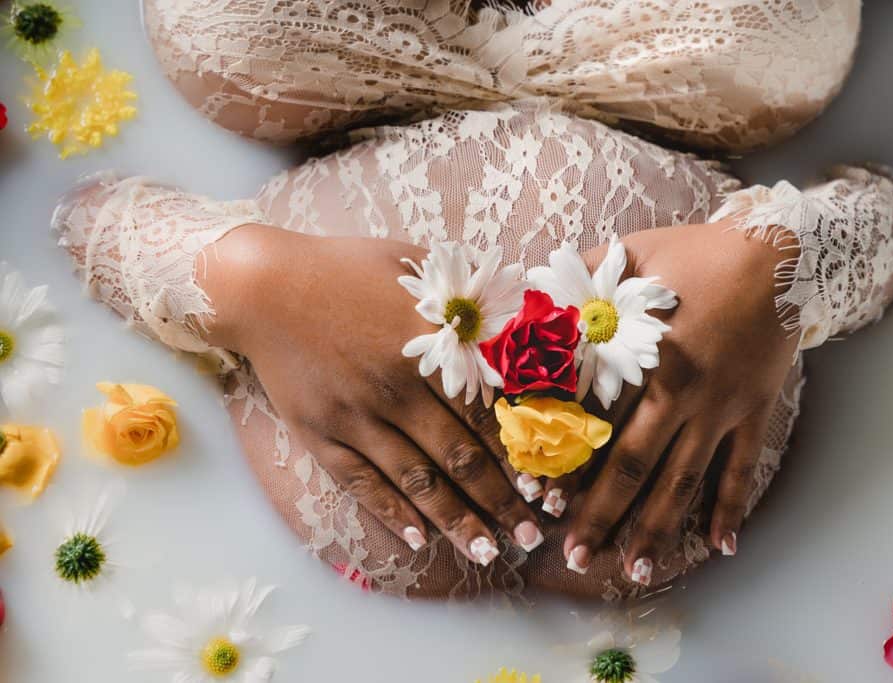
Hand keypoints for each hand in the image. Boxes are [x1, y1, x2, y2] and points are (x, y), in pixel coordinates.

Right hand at [199, 226, 541, 563]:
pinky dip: (393, 513)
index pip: (488, 412)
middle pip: (460, 455)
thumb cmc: (347, 268)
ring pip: (417, 479)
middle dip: (500, 499)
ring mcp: (355, 414)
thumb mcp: (416, 268)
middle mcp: (395, 386)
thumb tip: (524, 316)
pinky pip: (363, 482)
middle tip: (531, 534)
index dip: (520, 453)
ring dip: (456, 520)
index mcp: (428, 343)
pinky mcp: (320, 433)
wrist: (263, 284)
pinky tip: (422, 539)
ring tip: (488, 551)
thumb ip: (467, 299)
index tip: (547, 486)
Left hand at [556, 220, 799, 579]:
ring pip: (684, 481)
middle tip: (577, 557)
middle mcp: (680, 394)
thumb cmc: (698, 252)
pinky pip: (743, 468)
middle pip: (633, 466)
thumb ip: (576, 279)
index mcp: (642, 358)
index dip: (565, 464)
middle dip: (602, 515)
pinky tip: (722, 547)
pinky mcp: (755, 411)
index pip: (593, 423)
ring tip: (636, 570)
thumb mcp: (630, 255)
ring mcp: (721, 409)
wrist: (783, 253)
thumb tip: (526, 294)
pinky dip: (732, 507)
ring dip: (659, 529)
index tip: (542, 501)